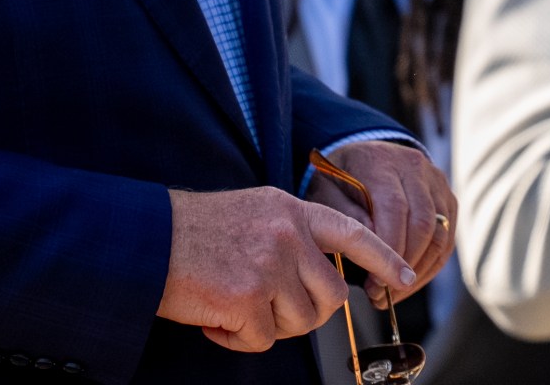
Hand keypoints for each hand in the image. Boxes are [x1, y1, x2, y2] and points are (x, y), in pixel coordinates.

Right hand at [158, 186, 412, 351]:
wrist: (145, 241)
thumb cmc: (195, 232)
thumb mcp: (256, 212)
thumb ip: (293, 235)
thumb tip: (320, 276)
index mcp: (294, 210)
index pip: (356, 233)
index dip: (384, 259)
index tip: (404, 276)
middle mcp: (290, 235)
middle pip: (331, 296)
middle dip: (308, 314)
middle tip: (271, 312)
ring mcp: (271, 265)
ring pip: (300, 321)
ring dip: (270, 327)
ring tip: (235, 309)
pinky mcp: (248, 297)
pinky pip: (262, 340)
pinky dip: (238, 340)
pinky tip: (215, 321)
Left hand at [306, 139, 456, 309]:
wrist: (364, 153)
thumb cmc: (339, 180)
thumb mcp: (327, 192)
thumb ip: (346, 216)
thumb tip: (372, 246)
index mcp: (381, 163)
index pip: (396, 209)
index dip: (389, 249)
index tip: (373, 282)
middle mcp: (415, 167)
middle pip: (423, 223)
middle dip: (404, 266)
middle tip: (382, 294)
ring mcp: (436, 181)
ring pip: (440, 233)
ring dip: (419, 270)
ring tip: (394, 293)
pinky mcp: (447, 197)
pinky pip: (447, 237)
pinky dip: (432, 265)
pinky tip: (410, 282)